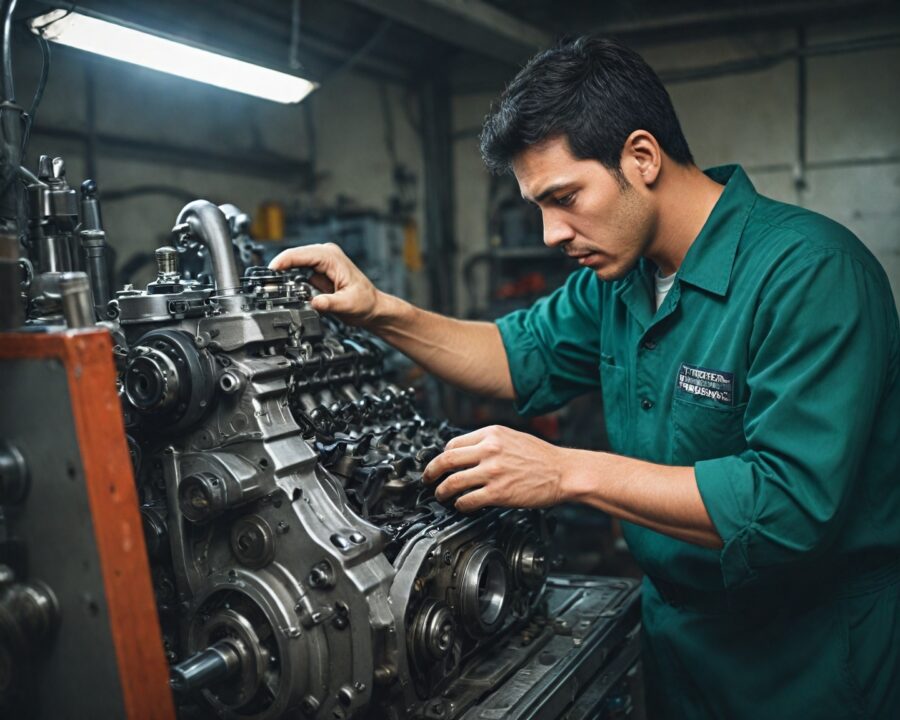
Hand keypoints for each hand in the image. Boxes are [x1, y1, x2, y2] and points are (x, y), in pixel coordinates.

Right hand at [269, 243, 384, 325]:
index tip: (270, 271)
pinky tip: (293, 293)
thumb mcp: (348, 304)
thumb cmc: (365, 302)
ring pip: (294, 266)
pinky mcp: (318, 272)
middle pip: (293, 257)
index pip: (300, 254)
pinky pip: (299, 275)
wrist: (372, 308)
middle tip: (268, 285)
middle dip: (280, 270)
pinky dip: (293, 283)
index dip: (282, 262)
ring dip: (286, 278)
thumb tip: (314, 303)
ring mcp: (321, 262)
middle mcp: (325, 255)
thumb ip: (330, 303)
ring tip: (280, 291)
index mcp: (331, 257)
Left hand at [422, 425, 569, 511]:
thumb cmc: (542, 457)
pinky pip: (467, 500)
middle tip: (427, 479)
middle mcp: (489, 450)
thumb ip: (488, 442)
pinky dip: (459, 504)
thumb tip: (465, 453)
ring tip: (441, 495)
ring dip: (442, 491)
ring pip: (452, 482)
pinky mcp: (498, 493)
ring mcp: (493, 472)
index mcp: (492, 434)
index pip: (453, 444)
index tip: (440, 464)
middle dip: (431, 472)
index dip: (443, 456)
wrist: (564, 472)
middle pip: (446, 460)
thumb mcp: (512, 437)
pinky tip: (461, 505)